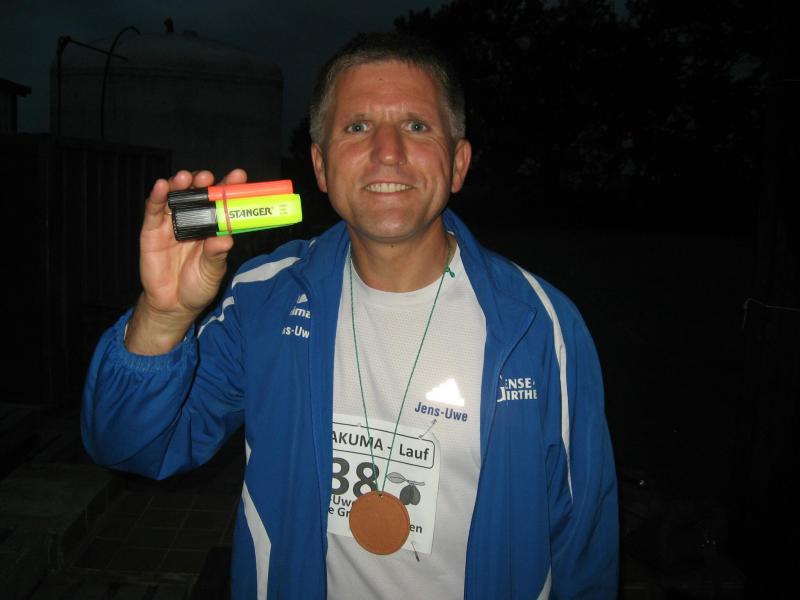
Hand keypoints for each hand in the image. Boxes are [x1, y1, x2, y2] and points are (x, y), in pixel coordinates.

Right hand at [125, 169, 245, 354]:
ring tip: (186, 178)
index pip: (222, 203)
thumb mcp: (212, 272)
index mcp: (212, 227)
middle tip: (208, 177)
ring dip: (180, 185)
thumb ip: (216, 255)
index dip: (229, 188)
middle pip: (198, 195)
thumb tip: (225, 239)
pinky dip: (156, 196)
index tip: (239, 176)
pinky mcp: (151, 231)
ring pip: (175, 197)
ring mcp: (171, 223)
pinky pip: (153, 210)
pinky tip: (161, 186)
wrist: (174, 305)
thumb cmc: (198, 285)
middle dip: (203, 183)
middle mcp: (193, 221)